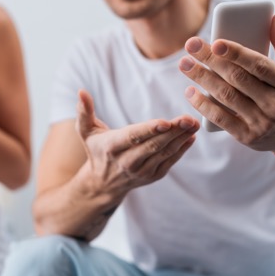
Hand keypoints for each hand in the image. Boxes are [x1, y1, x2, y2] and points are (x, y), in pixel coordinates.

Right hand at [76, 90, 198, 197]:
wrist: (103, 183)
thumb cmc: (96, 150)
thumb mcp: (86, 131)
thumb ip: (84, 111)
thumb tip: (81, 91)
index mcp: (111, 148)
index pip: (133, 137)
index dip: (149, 130)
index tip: (166, 121)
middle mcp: (127, 163)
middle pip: (153, 146)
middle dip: (172, 132)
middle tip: (188, 118)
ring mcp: (141, 172)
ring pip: (164, 154)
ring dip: (181, 139)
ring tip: (193, 124)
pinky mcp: (153, 176)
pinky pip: (170, 162)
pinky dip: (182, 149)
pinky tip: (191, 136)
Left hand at [178, 13, 274, 157]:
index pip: (259, 66)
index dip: (236, 54)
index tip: (215, 42)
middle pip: (237, 79)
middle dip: (210, 61)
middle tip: (190, 46)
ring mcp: (261, 123)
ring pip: (226, 97)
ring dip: (202, 79)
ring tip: (185, 64)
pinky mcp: (247, 137)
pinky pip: (220, 119)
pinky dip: (203, 105)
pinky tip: (190, 92)